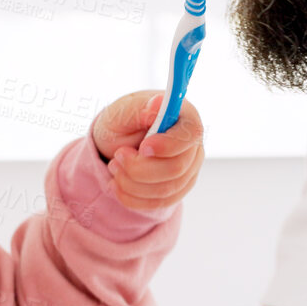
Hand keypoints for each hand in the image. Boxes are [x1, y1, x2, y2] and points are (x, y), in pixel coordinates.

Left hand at [89, 91, 204, 209]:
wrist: (117, 142)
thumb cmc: (122, 120)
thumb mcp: (122, 111)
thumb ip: (139, 109)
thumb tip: (157, 103)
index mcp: (185, 117)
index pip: (191, 135)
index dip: (168, 145)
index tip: (142, 148)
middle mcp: (192, 145)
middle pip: (177, 168)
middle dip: (139, 168)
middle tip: (117, 157)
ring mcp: (188, 170)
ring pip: (166, 189)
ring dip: (132, 183)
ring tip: (114, 166)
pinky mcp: (177, 189)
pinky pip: (159, 203)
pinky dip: (133, 197)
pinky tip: (117, 184)